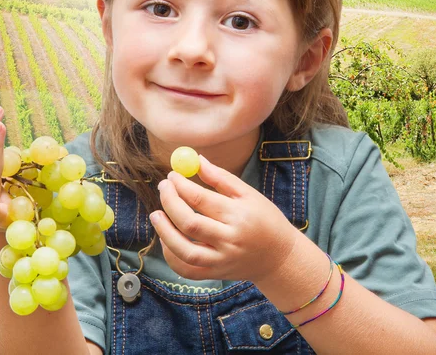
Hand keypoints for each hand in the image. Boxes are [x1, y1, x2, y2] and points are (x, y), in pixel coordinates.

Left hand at [149, 155, 298, 283]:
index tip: (171, 175)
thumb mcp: (249, 194)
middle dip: (170, 203)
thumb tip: (197, 159)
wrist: (279, 258)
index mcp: (239, 216)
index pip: (201, 199)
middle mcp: (229, 240)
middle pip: (189, 223)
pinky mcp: (216, 274)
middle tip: (162, 188)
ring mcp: (222, 261)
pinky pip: (187, 269)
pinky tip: (167, 238)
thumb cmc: (264, 219)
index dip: (181, 185)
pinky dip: (172, 255)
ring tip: (156, 214)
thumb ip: (221, 178)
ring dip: (164, 232)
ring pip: (184, 251)